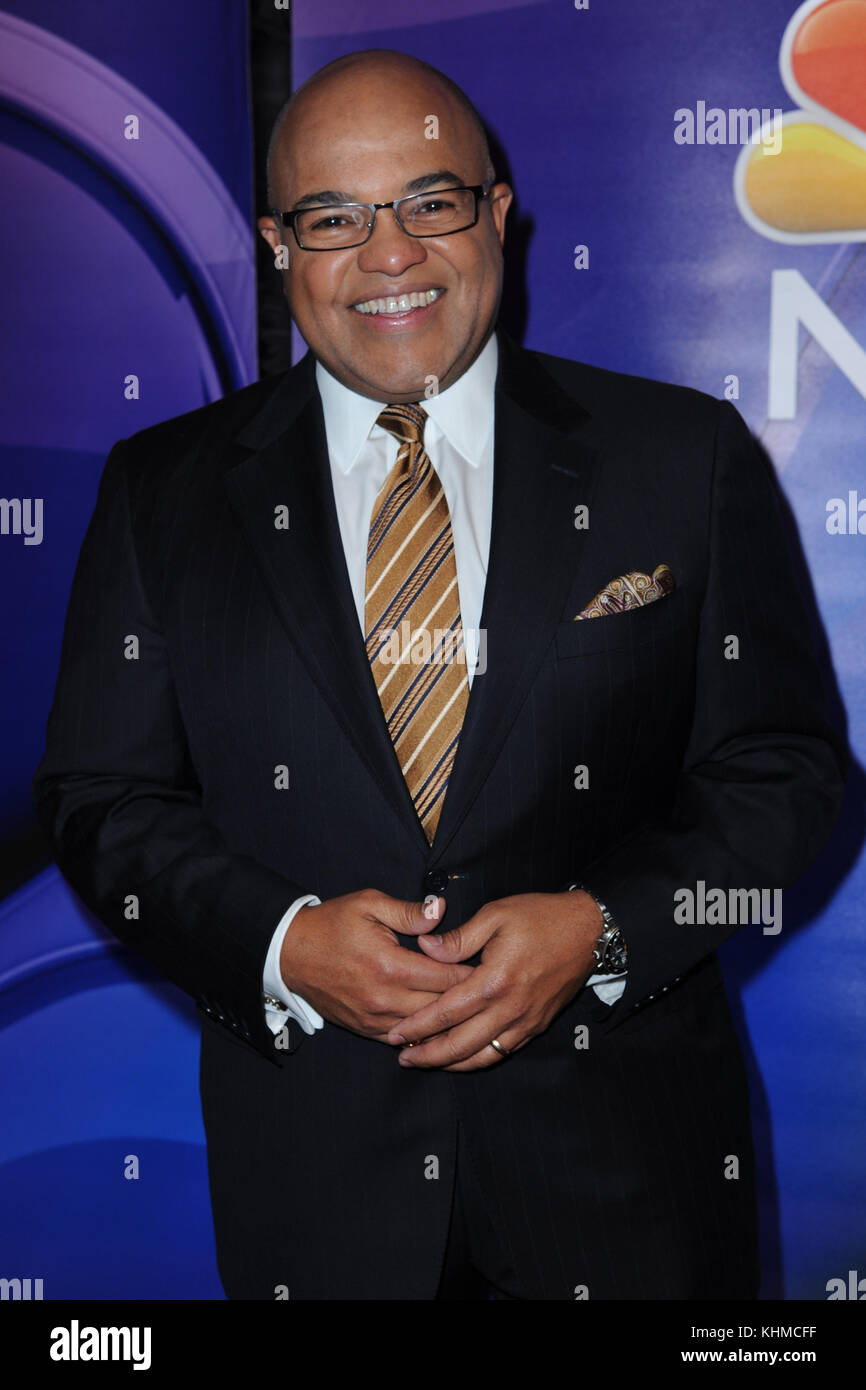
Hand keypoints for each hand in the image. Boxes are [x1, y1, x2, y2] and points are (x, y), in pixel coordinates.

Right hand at [279, 888, 474, 1042]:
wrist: (289, 953)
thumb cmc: (331, 924)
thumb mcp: (369, 904)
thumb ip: (409, 911)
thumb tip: (441, 910)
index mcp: (390, 966)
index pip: (446, 977)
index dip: (471, 973)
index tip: (490, 967)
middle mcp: (384, 999)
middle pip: (441, 1008)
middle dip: (467, 1000)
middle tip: (489, 990)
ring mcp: (374, 1019)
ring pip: (425, 1029)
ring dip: (447, 1021)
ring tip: (471, 1010)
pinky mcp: (365, 1029)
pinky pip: (403, 1040)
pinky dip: (423, 1034)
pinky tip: (440, 1026)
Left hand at [384, 891, 602, 1070]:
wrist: (588, 930)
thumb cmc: (541, 916)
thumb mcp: (496, 915)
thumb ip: (458, 939)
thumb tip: (423, 947)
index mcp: (495, 981)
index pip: (446, 1013)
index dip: (417, 1027)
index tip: (395, 1034)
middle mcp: (510, 1008)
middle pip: (460, 1046)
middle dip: (427, 1055)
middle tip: (403, 1057)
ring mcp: (526, 1021)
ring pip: (482, 1057)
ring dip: (451, 1064)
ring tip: (426, 1061)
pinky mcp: (537, 1025)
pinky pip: (503, 1052)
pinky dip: (478, 1059)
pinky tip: (461, 1056)